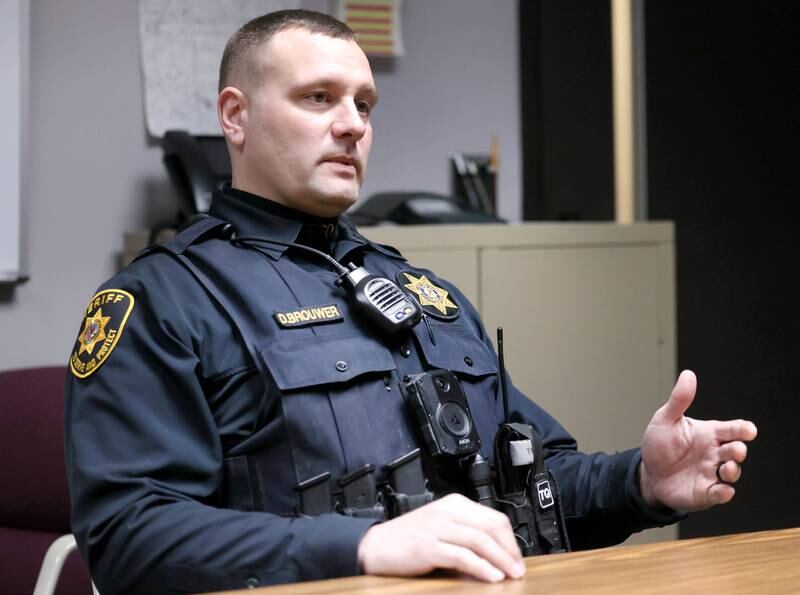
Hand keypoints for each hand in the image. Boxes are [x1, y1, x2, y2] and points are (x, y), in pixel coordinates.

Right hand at [357, 493, 525, 581]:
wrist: (376, 545)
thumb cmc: (408, 538)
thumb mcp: (441, 528)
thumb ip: (465, 535)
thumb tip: (496, 555)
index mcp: (454, 503)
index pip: (493, 517)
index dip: (510, 540)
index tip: (517, 557)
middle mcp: (447, 511)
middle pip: (491, 526)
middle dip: (509, 550)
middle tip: (518, 569)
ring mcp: (438, 527)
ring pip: (480, 540)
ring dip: (500, 559)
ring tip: (510, 574)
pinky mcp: (429, 546)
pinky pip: (462, 555)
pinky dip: (480, 567)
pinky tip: (490, 576)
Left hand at [639, 370, 757, 510]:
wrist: (648, 473)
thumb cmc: (660, 444)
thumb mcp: (665, 420)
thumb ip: (679, 400)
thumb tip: (688, 374)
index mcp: (709, 433)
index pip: (731, 429)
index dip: (742, 429)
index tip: (749, 430)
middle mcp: (715, 453)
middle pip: (735, 450)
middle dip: (739, 450)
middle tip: (735, 450)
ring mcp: (712, 473)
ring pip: (732, 472)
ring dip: (734, 471)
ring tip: (728, 468)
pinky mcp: (706, 492)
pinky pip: (720, 493)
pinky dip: (724, 492)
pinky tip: (723, 490)